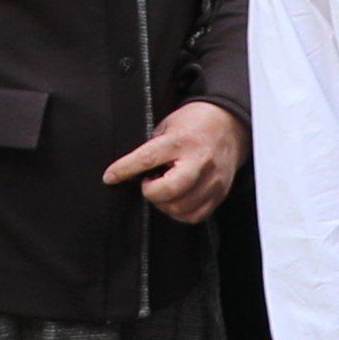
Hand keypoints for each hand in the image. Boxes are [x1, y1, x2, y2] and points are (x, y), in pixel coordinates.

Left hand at [104, 100, 241, 220]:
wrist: (229, 125)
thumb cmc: (194, 124)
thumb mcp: (167, 126)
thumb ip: (151, 148)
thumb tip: (127, 169)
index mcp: (181, 141)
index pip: (147, 159)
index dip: (124, 170)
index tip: (110, 176)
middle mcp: (199, 162)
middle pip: (169, 191)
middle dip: (150, 192)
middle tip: (147, 182)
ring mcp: (212, 180)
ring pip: (180, 208)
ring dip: (164, 203)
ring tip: (163, 188)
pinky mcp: (219, 193)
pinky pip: (194, 216)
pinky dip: (179, 212)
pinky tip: (175, 199)